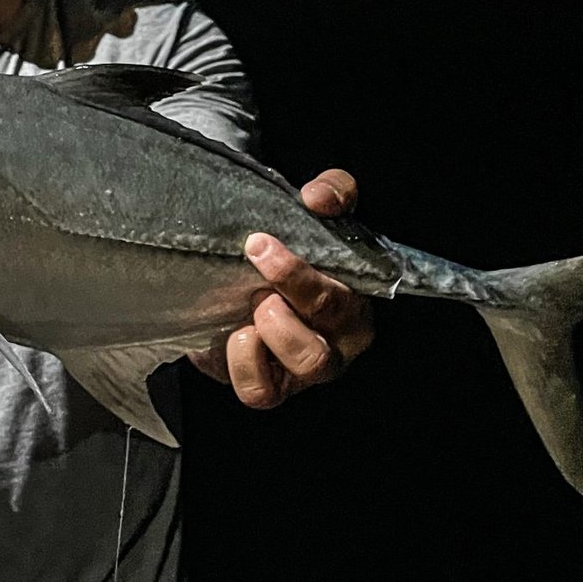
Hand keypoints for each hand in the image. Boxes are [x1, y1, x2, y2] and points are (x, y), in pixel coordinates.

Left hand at [188, 168, 375, 409]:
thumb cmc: (304, 245)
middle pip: (313, 357)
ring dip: (253, 346)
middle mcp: (331, 350)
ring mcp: (294, 375)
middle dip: (276, 321)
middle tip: (255, 289)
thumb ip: (334, 191)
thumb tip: (318, 197)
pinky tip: (228, 331)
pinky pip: (252, 390)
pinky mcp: (262, 383)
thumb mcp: (323, 212)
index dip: (296, 276)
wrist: (262, 267)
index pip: (337, 304)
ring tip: (244, 315)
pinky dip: (233, 364)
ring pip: (272, 389)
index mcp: (353, 310)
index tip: (258, 244)